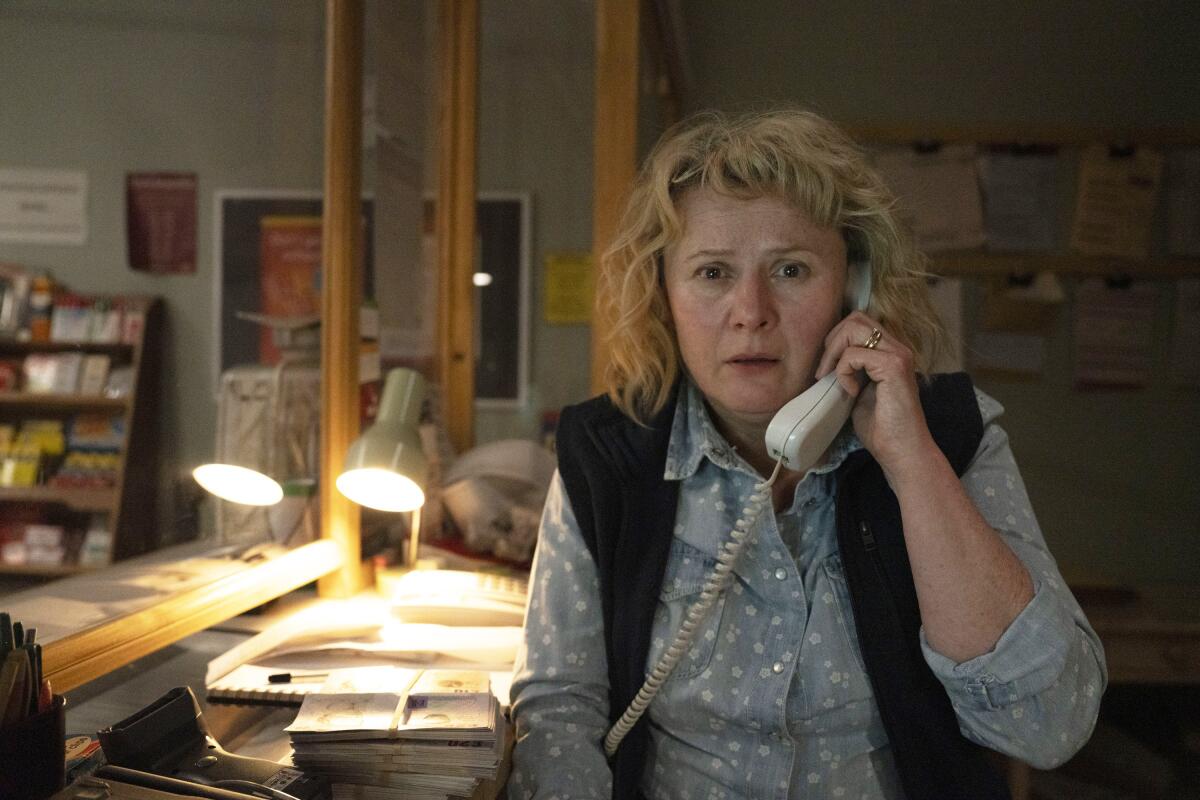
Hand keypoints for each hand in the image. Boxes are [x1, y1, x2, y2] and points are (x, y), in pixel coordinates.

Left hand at [813, 312, 938, 479]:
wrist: (901, 450)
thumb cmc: (881, 427)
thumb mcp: (858, 391)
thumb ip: (850, 370)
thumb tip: (827, 360)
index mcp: (890, 351)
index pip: (859, 322)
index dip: (837, 338)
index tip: (827, 367)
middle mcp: (897, 347)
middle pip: (855, 318)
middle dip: (832, 340)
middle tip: (825, 370)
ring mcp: (898, 354)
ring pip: (853, 328)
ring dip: (834, 353)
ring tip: (833, 378)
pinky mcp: (893, 366)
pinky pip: (854, 354)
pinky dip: (843, 371)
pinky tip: (851, 392)